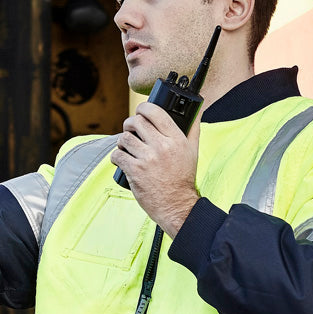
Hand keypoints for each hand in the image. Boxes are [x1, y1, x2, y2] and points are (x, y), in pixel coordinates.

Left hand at [111, 101, 200, 236]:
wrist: (176, 205)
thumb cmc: (183, 178)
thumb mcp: (193, 151)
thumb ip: (193, 128)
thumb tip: (196, 109)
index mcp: (176, 139)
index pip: (155, 112)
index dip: (143, 108)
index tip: (140, 111)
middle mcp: (162, 147)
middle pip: (137, 122)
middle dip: (130, 124)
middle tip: (130, 130)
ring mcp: (147, 159)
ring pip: (124, 138)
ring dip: (122, 141)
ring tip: (126, 147)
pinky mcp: (135, 171)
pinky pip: (117, 155)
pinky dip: (116, 156)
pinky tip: (121, 159)